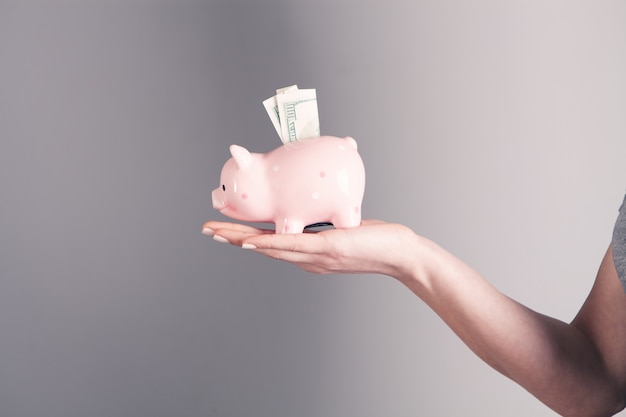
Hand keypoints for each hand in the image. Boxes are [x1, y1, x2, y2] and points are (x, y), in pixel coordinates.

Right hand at [202, 219, 420, 279]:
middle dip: (233, 238)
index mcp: (307, 253)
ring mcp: (316, 256)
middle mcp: (306, 258)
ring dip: (243, 241)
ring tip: (220, 234)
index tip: (223, 229)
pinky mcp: (328, 248)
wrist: (402, 255)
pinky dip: (270, 244)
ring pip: (272, 248)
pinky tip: (252, 241)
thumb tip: (315, 213)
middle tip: (207, 230)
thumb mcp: (343, 230)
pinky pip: (294, 245)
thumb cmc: (376, 241)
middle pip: (263, 248)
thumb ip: (324, 224)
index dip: (244, 237)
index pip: (269, 244)